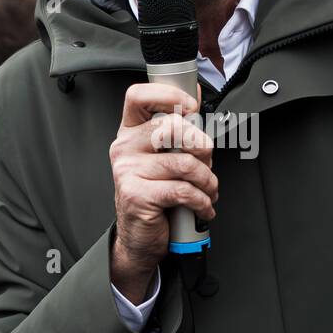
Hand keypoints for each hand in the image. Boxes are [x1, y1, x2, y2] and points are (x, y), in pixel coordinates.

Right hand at [109, 82, 216, 302]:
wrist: (139, 238)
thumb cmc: (156, 195)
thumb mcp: (165, 158)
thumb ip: (178, 131)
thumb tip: (196, 96)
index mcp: (130, 132)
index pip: (138, 96)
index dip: (168, 94)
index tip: (191, 106)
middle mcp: (124, 147)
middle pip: (173, 127)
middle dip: (202, 146)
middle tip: (207, 162)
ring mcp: (127, 170)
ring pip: (184, 163)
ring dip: (207, 180)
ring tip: (209, 190)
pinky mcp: (136, 194)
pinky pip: (182, 190)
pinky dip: (202, 201)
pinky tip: (203, 206)